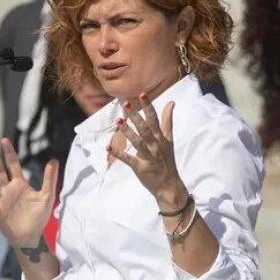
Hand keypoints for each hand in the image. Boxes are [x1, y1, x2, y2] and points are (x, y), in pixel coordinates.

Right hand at [0, 137, 58, 248]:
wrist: (32, 236)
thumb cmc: (38, 216)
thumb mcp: (47, 195)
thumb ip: (50, 178)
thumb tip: (54, 160)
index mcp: (19, 184)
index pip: (12, 165)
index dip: (9, 153)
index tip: (4, 140)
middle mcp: (8, 190)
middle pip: (0, 172)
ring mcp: (1, 201)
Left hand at [107, 93, 187, 210]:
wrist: (169, 185)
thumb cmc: (167, 160)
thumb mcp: (169, 140)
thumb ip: (168, 121)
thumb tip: (171, 102)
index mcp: (161, 137)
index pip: (154, 119)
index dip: (148, 107)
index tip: (142, 95)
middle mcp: (155, 145)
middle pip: (145, 128)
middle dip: (136, 116)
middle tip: (125, 104)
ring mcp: (148, 157)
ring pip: (138, 142)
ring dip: (128, 131)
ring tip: (118, 121)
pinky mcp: (141, 168)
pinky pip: (129, 160)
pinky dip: (119, 154)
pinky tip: (108, 148)